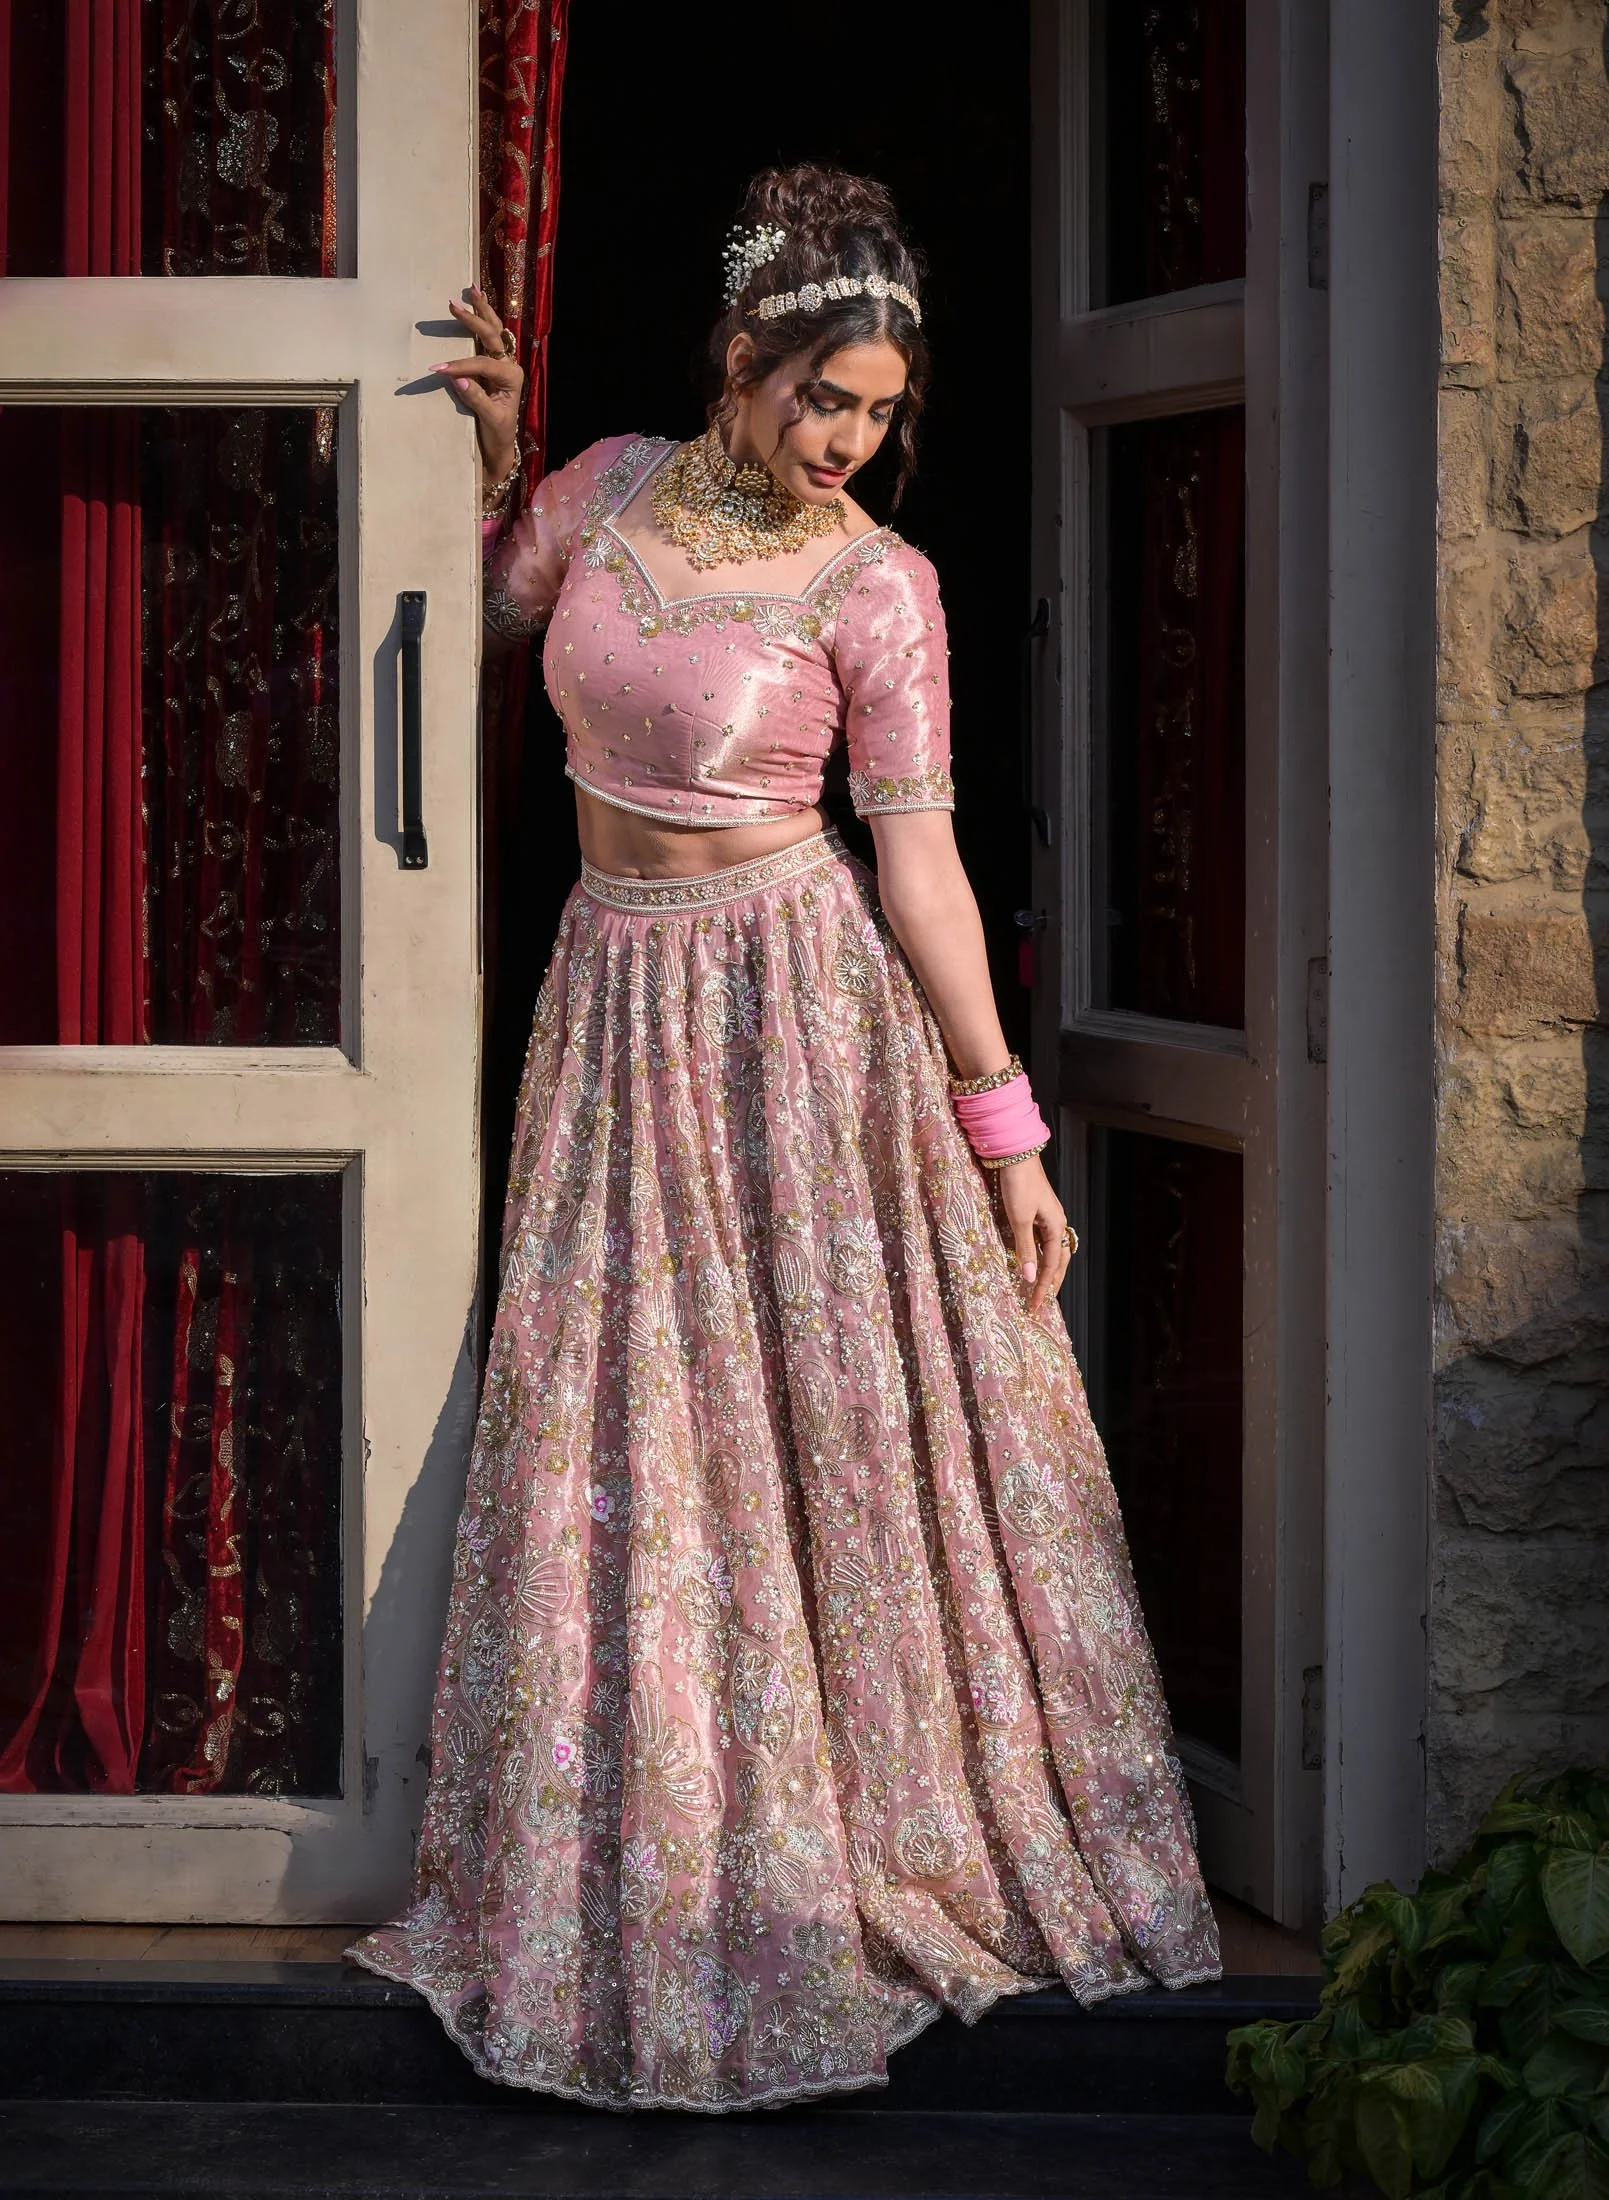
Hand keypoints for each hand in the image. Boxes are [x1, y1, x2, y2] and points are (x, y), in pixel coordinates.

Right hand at [432, 284, 524, 478]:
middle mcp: (510, 365)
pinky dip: (483, 318)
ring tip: (472, 289)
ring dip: (482, 309)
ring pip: (494, 329)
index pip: (483, 364)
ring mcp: (503, 362)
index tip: (437, 368)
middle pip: (492, 335)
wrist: (500, 442)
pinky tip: (477, 302)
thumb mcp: (489, 420)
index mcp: (512, 378)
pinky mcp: (494, 363)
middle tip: (453, 305)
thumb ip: (476, 398)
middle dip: (473, 319)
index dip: (460, 365)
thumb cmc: (496, 433)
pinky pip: (489, 336)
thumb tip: (457, 378)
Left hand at [995, 1153, 1074, 1314]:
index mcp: (1056, 1227)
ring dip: (1049, 1270)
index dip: (1044, 1286)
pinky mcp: (1039, 1211)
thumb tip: (1030, 1277)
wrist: (1016, 1156)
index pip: (1051, 1265)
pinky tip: (1034, 1260)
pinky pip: (1045, 1240)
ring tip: (1042, 1286)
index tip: (1035, 1305)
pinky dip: (1042, 1255)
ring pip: (1053, 1250)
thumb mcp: (1019, 1219)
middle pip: (1059, 1260)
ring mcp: (1049, 1217)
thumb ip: (1025, 1249)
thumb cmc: (1018, 1185)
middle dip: (1052, 1282)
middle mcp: (1057, 1223)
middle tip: (1043, 1302)